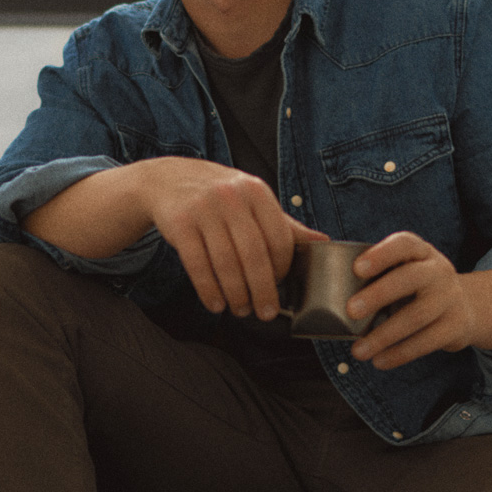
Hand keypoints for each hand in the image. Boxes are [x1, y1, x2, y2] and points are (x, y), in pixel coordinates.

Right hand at [140, 157, 325, 320]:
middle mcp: (231, 197)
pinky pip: (197, 265)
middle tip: (265, 312)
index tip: (280, 285)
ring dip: (236, 294)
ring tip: (240, 310)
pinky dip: (209, 290)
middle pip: (254, 255)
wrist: (168, 179)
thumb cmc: (219, 196)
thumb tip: (323, 241)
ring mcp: (204, 209)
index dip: (282, 268)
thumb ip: (284, 224)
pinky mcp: (180, 223)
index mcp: (256, 192)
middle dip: (263, 290)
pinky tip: (216, 304)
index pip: (279, 237)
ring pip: (226, 263)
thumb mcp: (253, 201)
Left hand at [346, 233, 477, 369]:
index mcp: (421, 252)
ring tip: (358, 350)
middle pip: (409, 279)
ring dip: (384, 335)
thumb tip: (333, 295)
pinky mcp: (455, 326)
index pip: (404, 244)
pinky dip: (400, 354)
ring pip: (416, 316)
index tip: (357, 268)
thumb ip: (379, 276)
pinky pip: (426, 342)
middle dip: (378, 294)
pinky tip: (380, 360)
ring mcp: (450, 298)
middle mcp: (438, 271)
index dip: (381, 255)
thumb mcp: (406, 270)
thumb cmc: (419, 288)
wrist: (465, 307)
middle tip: (350, 310)